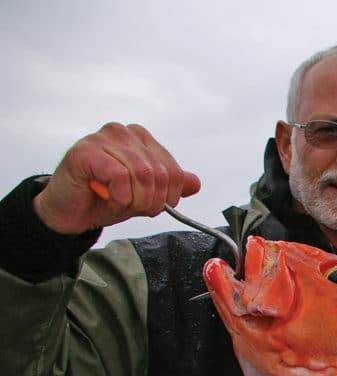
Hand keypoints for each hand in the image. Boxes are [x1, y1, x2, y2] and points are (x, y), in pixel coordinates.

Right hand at [32, 123, 200, 233]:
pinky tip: (106, 196)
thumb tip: (194, 183)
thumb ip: (171, 186)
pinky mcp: (85, 151)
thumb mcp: (146, 195)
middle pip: (160, 175)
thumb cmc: (105, 199)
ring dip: (133, 200)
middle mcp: (124, 133)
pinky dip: (118, 196)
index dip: (168, 197)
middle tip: (131, 206)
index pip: (173, 171)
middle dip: (150, 201)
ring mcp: (103, 138)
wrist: (71, 212)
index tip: (151, 205)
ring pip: (142, 175)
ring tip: (117, 201)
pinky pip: (119, 176)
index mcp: (142, 139)